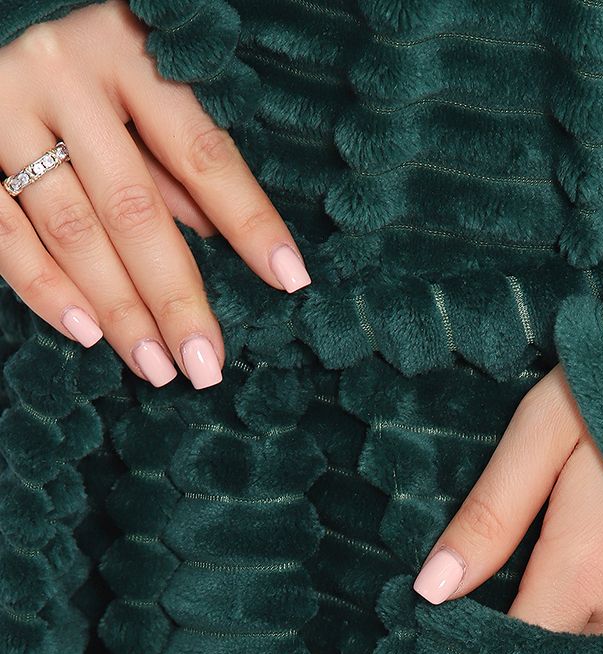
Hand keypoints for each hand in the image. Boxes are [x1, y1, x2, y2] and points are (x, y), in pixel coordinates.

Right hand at [0, 0, 310, 386]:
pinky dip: (45, 290)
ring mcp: (6, 110)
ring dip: (119, 311)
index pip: (201, 153)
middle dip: (175, 297)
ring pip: (72, 231)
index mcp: (126, 51)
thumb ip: (169, 154)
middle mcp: (64, 77)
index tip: (290, 280)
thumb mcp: (136, 80)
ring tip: (158, 368)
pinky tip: (87, 334)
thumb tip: (215, 236)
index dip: (249, 220)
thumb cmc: (80, 60)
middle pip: (134, 209)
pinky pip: (4, 235)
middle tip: (207, 365)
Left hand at [412, 362, 602, 634]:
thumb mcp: (548, 428)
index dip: (488, 645)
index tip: (468, 621)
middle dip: (543, 625)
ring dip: (593, 620)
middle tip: (539, 568)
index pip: (518, 649)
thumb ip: (490, 514)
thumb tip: (430, 590)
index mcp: (583, 573)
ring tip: (596, 555)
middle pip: (564, 653)